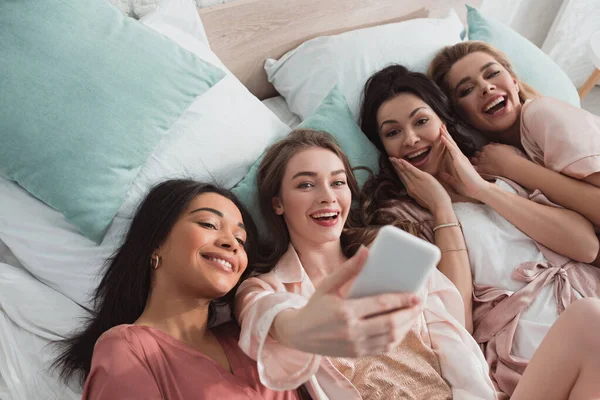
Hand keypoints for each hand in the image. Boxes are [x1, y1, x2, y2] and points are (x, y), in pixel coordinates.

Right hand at [275, 246, 421, 356]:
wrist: (299, 334)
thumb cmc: (315, 305)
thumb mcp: (328, 284)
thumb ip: (349, 269)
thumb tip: (366, 251)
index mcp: (344, 312)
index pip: (380, 306)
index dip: (401, 300)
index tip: (416, 294)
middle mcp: (352, 331)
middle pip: (390, 324)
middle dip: (410, 313)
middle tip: (420, 302)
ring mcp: (356, 345)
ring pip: (391, 338)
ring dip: (406, 326)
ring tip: (413, 313)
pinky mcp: (357, 354)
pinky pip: (384, 348)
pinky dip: (397, 337)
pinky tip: (402, 326)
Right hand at [390, 156, 451, 213]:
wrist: (439, 206)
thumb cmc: (434, 204)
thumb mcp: (422, 199)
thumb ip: (417, 193)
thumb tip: (416, 190)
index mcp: (411, 191)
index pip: (403, 179)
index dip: (398, 172)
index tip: (395, 166)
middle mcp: (411, 186)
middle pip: (402, 174)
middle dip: (396, 166)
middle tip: (391, 159)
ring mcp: (416, 182)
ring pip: (404, 171)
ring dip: (398, 163)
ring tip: (393, 158)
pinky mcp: (422, 177)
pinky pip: (411, 169)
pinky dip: (405, 164)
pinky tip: (400, 160)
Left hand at [439, 126, 490, 199]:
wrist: (477, 189)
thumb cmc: (469, 187)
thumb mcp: (455, 182)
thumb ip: (448, 177)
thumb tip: (440, 173)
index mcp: (459, 162)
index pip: (452, 149)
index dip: (447, 141)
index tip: (442, 134)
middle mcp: (460, 158)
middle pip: (452, 144)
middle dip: (446, 134)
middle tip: (441, 126)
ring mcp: (460, 158)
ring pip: (451, 144)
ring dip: (446, 135)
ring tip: (441, 127)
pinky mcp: (459, 160)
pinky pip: (452, 149)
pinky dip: (447, 142)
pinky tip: (442, 136)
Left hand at [470, 143, 525, 178]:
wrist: (511, 167)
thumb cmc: (512, 157)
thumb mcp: (506, 147)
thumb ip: (497, 145)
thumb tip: (492, 144)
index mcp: (488, 147)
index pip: (482, 148)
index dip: (484, 152)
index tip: (486, 155)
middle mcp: (482, 153)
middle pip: (476, 153)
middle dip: (479, 156)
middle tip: (483, 160)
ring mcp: (480, 161)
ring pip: (473, 160)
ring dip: (475, 162)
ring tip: (480, 165)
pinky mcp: (479, 170)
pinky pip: (473, 168)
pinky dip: (474, 169)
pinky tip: (478, 170)